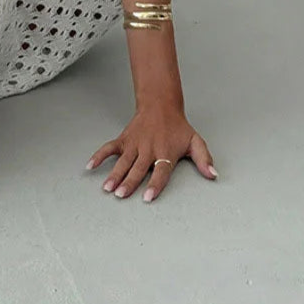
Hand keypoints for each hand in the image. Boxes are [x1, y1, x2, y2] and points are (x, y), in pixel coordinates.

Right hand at [85, 107, 217, 201]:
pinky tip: (90, 166)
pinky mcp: (124, 140)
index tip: (147, 197)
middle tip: (121, 194)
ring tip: (107, 188)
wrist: (161, 105)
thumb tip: (213, 175)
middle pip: (138, 169)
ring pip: (123, 162)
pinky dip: (99, 156)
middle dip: (129, 182)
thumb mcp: (195, 142)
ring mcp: (134, 145)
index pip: (161, 171)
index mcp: (165, 152)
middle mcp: (149, 149)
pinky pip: (109, 148)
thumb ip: (204, 159)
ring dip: (114, 174)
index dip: (155, 184)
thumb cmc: (178, 128)